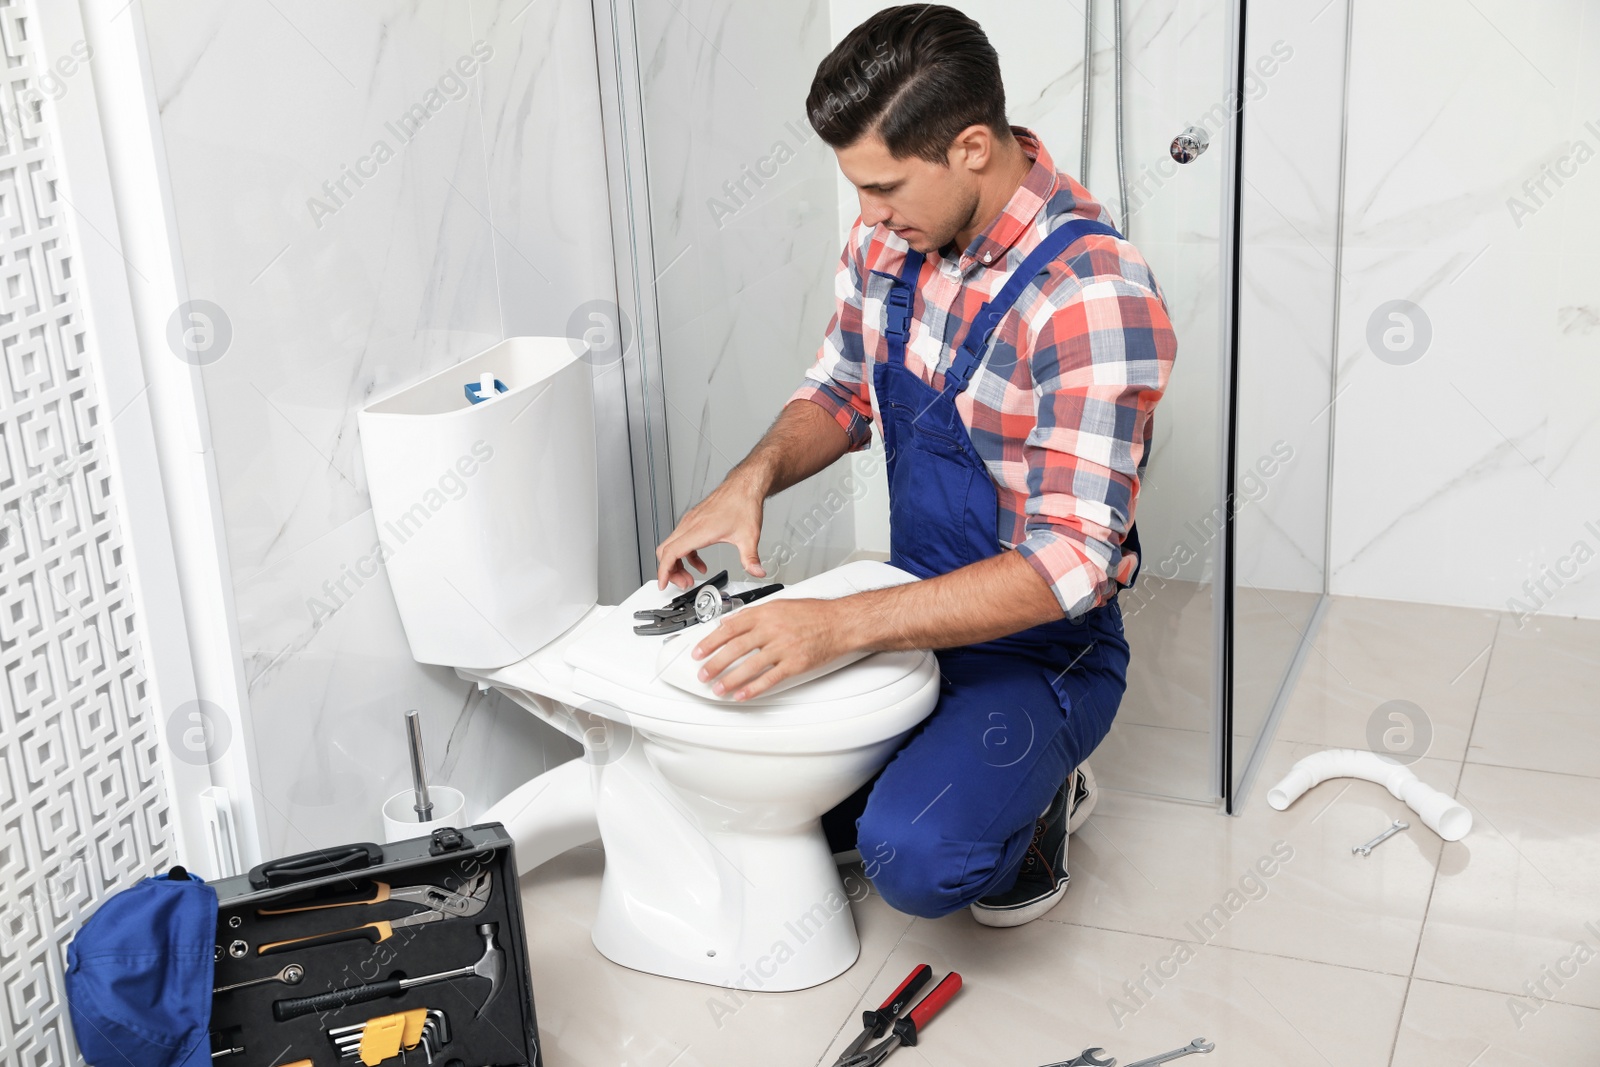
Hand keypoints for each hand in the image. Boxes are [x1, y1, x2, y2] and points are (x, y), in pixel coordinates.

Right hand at [655, 472, 767, 589]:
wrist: (744, 486)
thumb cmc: (743, 504)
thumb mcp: (749, 536)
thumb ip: (751, 559)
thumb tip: (757, 572)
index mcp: (698, 530)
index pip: (671, 553)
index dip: (664, 571)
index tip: (663, 583)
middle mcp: (690, 524)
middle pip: (665, 551)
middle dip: (670, 571)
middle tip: (682, 583)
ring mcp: (690, 521)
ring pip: (671, 545)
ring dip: (676, 563)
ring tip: (689, 577)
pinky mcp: (694, 520)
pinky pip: (681, 541)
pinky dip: (685, 555)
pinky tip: (700, 563)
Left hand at [691, 598, 853, 700]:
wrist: (840, 622)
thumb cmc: (814, 613)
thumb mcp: (779, 604)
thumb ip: (753, 614)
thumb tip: (731, 621)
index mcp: (765, 613)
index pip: (729, 628)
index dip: (710, 641)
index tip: (699, 652)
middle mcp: (772, 629)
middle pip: (735, 648)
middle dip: (714, 663)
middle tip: (703, 673)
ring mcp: (784, 647)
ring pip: (749, 666)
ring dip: (730, 680)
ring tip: (719, 688)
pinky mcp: (795, 663)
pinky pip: (770, 679)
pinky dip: (753, 689)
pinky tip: (743, 694)